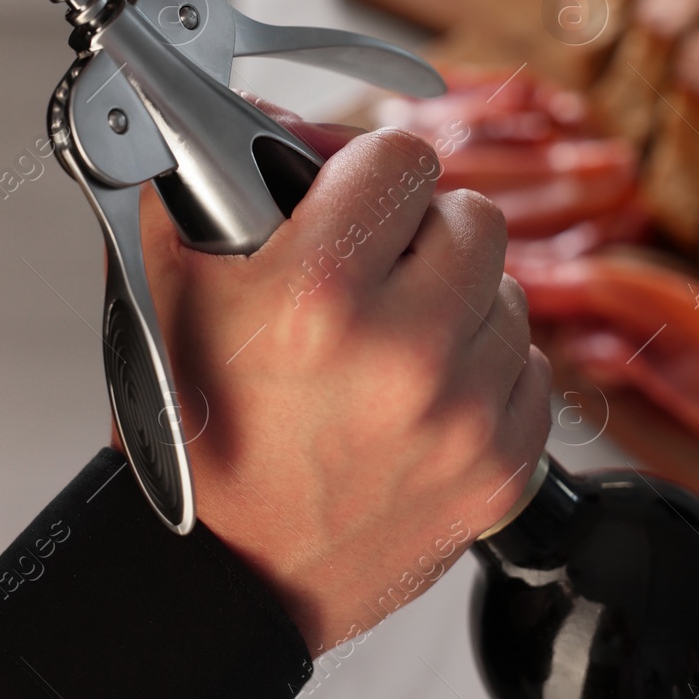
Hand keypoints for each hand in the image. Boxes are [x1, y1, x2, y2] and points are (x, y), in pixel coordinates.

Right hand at [137, 110, 551, 654]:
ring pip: (509, 292)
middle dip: (422, 231)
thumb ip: (202, 183)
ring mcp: (465, 415)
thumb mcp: (167, 293)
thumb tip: (248, 118)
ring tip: (396, 343)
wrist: (223, 580)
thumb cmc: (194, 441)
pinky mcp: (503, 468)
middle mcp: (406, 353)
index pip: (402, 156)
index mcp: (320, 296)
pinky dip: (486, 372)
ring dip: (458, 303)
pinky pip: (532, 369)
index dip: (368, 169)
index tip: (352, 195)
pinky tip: (427, 396)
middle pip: (472, 216)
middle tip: (377, 269)